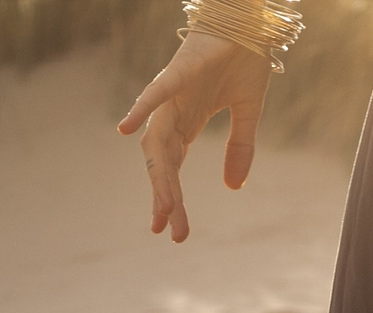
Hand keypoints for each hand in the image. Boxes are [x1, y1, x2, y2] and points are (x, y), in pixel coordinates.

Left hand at [117, 33, 274, 242]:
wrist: (247, 21)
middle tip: (166, 231)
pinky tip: (125, 130)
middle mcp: (173, 112)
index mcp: (188, 123)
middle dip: (165, 198)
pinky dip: (139, 109)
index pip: (173, 169)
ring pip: (159, 141)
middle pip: (163, 163)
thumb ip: (239, 148)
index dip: (171, 200)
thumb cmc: (242, 59)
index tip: (171, 232)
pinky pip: (155, 93)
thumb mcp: (247, 112)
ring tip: (165, 207)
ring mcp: (172, 93)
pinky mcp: (177, 72)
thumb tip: (232, 187)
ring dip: (161, 175)